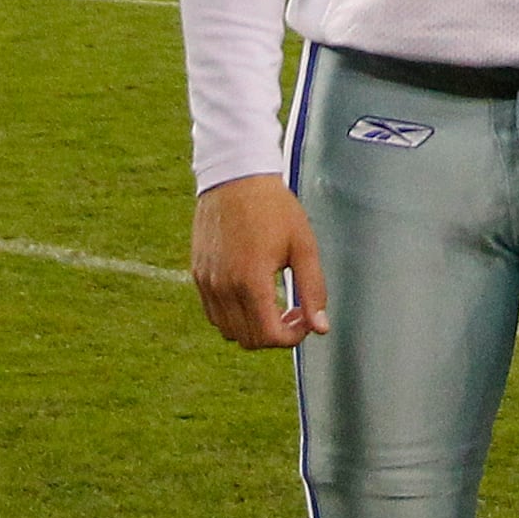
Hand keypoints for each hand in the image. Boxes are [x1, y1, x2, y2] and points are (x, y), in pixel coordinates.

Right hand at [192, 173, 327, 348]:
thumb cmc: (274, 207)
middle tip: (295, 312)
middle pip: (247, 339)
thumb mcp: (303, 245)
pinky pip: (213, 313)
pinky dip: (234, 316)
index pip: (268, 335)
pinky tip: (254, 294)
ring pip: (228, 330)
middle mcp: (223, 287)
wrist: (236, 178)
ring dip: (253, 328)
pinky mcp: (198, 274)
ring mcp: (206, 282)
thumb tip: (320, 327)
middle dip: (275, 334)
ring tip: (275, 304)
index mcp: (250, 281)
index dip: (291, 337)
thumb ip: (313, 289)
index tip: (305, 321)